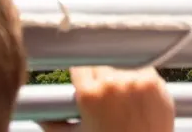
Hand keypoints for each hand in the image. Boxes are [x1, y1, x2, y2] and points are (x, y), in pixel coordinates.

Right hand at [40, 66, 173, 131]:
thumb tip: (37, 116)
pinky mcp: (154, 81)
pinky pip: (143, 70)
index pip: (79, 67)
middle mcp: (112, 83)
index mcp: (89, 95)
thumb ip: (52, 125)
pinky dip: (139, 80)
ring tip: (124, 102)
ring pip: (121, 67)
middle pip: (100, 66)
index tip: (85, 83)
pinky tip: (138, 99)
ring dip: (120, 79)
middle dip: (100, 79)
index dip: (82, 78)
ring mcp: (135, 81)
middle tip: (106, 100)